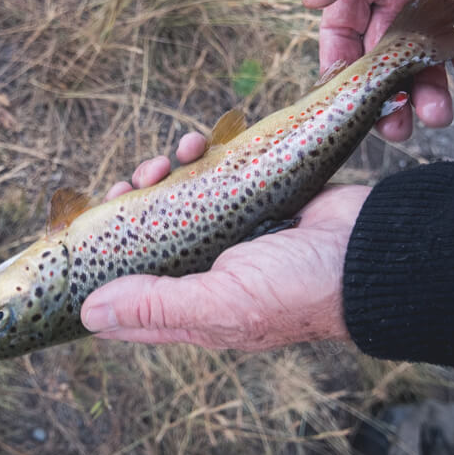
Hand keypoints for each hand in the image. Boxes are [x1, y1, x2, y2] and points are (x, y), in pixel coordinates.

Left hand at [83, 133, 367, 349]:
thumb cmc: (301, 289)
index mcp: (196, 311)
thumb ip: (156, 306)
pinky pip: (210, 174)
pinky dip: (200, 156)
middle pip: (148, 241)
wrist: (371, 248)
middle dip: (132, 207)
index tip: (82, 236)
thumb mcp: (222, 304)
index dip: (99, 272)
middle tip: (132, 184)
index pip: (129, 302)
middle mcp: (208, 275)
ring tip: (174, 155)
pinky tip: (201, 143)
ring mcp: (230, 236)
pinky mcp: (250, 200)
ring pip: (176, 201)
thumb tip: (88, 312)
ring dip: (165, 173)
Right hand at [305, 0, 453, 140]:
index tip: (346, 100)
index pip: (341, 32)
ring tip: (437, 113)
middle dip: (384, 99)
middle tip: (394, 125)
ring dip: (428, 96)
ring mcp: (443, 3)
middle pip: (383, 62)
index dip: (340, 69)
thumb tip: (311, 1)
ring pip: (427, 67)